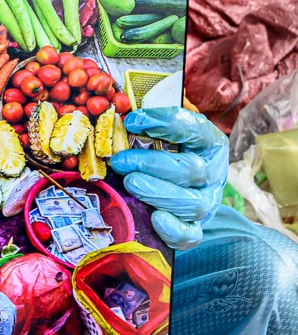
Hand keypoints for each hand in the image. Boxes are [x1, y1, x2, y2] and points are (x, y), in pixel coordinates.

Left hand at [108, 106, 227, 250]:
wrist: (186, 185)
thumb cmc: (171, 148)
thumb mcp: (167, 126)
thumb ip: (156, 114)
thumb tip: (130, 100)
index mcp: (210, 142)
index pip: (194, 129)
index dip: (164, 122)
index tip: (132, 120)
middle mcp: (213, 173)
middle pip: (191, 170)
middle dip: (152, 164)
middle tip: (121, 160)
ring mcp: (206, 202)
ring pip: (192, 203)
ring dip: (157, 192)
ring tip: (130, 183)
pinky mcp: (196, 227)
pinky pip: (190, 235)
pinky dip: (174, 230)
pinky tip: (155, 218)